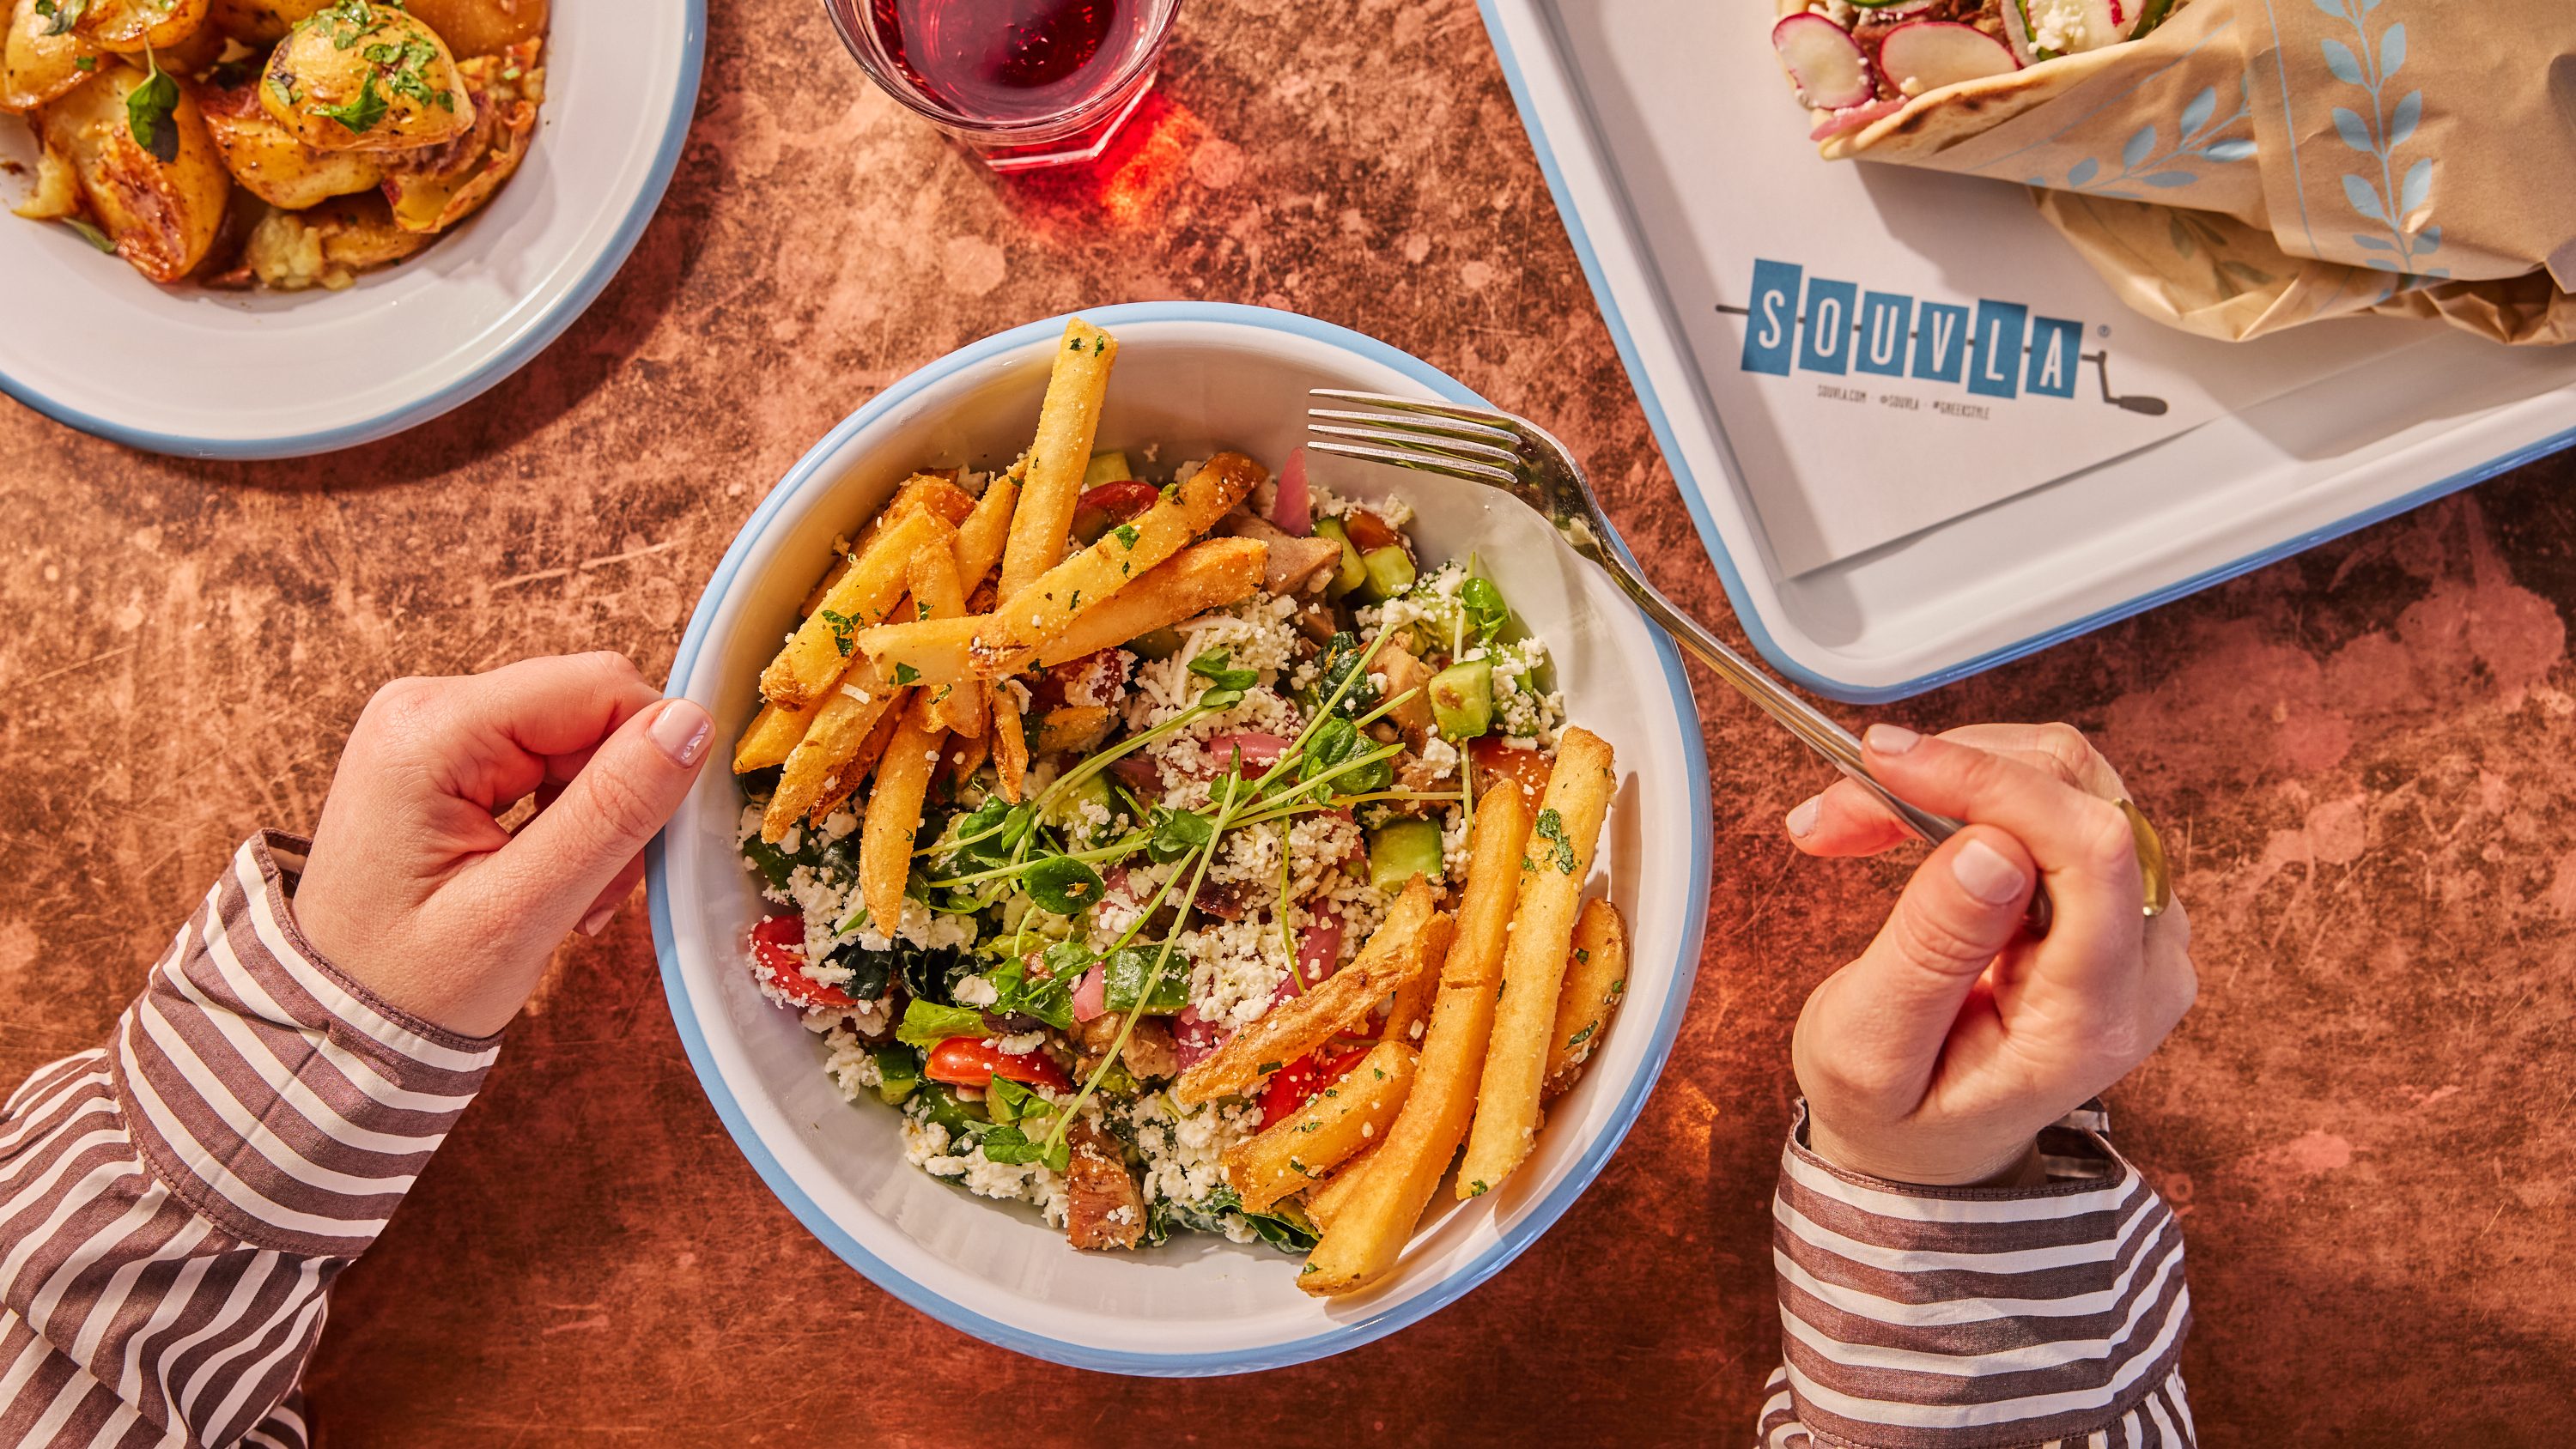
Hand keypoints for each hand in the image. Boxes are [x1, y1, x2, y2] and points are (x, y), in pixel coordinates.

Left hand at [293, 653, 714, 1038]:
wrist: (338, 1021)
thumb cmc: (408, 985)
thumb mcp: (520, 910)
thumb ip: (610, 812)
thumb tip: (691, 723)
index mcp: (431, 731)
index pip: (600, 687)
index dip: (650, 758)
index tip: (639, 851)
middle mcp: (426, 706)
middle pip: (591, 707)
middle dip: (621, 796)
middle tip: (599, 890)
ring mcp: (433, 727)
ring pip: (581, 736)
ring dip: (600, 816)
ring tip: (571, 898)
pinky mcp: (447, 753)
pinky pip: (550, 758)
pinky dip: (571, 820)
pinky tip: (549, 878)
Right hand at [1782, 723, 2195, 1185]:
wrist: (1932, 1143)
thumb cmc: (1895, 1109)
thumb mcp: (1872, 1050)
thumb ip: (1931, 953)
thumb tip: (1991, 844)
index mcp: (2094, 1019)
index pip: (2089, 852)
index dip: (1991, 783)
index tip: (1887, 762)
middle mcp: (2148, 964)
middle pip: (2079, 799)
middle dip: (1950, 777)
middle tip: (1838, 807)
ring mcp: (2144, 925)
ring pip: (2066, 779)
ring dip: (1953, 776)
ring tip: (1855, 817)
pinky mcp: (2117, 894)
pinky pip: (2056, 797)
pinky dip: (1970, 788)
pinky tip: (1903, 818)